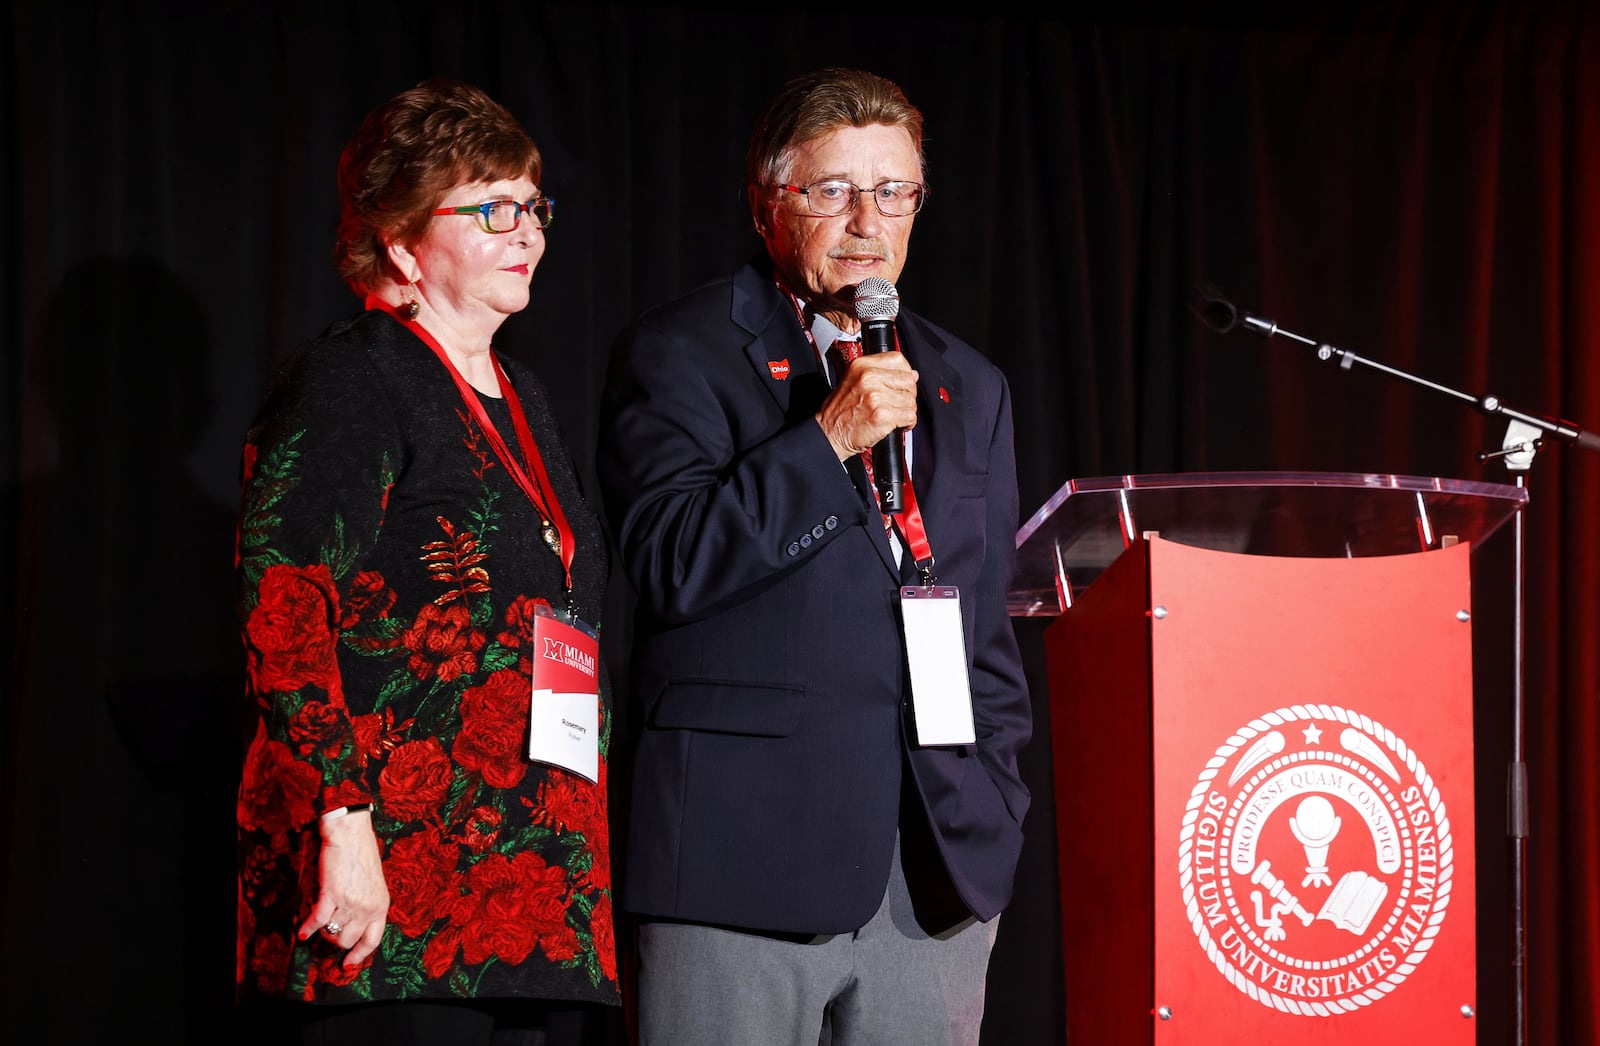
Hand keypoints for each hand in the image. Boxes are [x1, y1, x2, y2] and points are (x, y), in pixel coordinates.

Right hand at [299, 809, 388, 967]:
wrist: (350, 834)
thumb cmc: (361, 854)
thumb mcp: (374, 884)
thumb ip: (367, 904)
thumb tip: (352, 923)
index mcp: (381, 905)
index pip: (372, 940)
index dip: (359, 955)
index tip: (347, 964)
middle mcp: (368, 908)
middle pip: (348, 940)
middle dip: (334, 940)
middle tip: (327, 931)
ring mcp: (351, 903)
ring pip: (332, 933)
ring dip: (322, 931)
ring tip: (317, 923)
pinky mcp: (332, 895)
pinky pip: (318, 921)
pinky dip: (307, 928)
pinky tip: (301, 932)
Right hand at [816, 352, 917, 460]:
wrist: (829, 433)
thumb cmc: (839, 411)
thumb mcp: (853, 380)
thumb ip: (880, 373)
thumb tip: (911, 374)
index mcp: (861, 365)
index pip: (897, 360)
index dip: (906, 372)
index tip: (904, 382)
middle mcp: (868, 378)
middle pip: (908, 380)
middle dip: (908, 394)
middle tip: (899, 403)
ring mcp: (876, 396)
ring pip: (910, 400)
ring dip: (907, 410)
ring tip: (895, 415)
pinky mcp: (882, 415)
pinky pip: (909, 416)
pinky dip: (908, 422)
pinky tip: (898, 424)